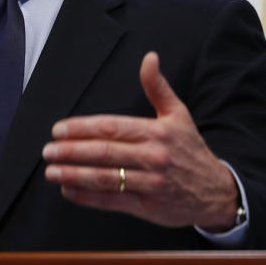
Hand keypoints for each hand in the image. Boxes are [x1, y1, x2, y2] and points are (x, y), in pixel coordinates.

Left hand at [42, 51, 238, 230]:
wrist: (217, 191)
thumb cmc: (190, 150)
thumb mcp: (178, 114)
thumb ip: (158, 87)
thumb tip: (149, 57)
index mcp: (156, 132)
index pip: (111, 127)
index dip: (82, 128)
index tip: (58, 130)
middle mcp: (153, 157)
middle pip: (105, 152)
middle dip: (72, 151)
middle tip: (48, 150)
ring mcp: (150, 183)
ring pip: (106, 178)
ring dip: (74, 175)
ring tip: (51, 170)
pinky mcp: (148, 207)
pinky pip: (112, 201)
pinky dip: (87, 197)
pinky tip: (68, 190)